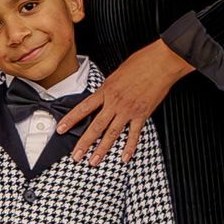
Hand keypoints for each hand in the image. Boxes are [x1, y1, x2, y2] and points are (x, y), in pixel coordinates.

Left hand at [61, 40, 191, 165]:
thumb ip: (110, 86)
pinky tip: (124, 157)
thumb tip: (104, 94)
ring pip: (111, 133)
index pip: (83, 108)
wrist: (161, 62)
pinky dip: (129, 147)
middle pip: (95, 126)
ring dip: (102, 149)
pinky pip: (134, 134)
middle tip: (76, 155)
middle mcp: (115, 102)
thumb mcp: (117, 72)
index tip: (61, 129)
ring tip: (94, 161)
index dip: (71, 119)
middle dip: (84, 143)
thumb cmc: (142, 62)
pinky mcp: (142, 114)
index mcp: (106, 90)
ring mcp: (128, 110)